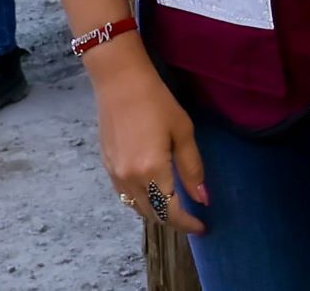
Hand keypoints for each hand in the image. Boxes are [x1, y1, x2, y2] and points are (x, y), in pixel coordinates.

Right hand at [90, 43, 207, 234]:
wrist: (120, 84)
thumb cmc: (158, 103)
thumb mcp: (183, 132)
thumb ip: (192, 168)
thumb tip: (203, 198)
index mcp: (151, 172)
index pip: (170, 211)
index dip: (187, 224)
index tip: (203, 227)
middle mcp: (129, 180)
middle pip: (152, 214)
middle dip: (174, 220)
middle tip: (193, 217)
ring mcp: (114, 175)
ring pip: (137, 208)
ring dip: (157, 212)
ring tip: (177, 205)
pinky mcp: (106, 167)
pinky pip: (125, 196)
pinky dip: (142, 201)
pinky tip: (155, 190)